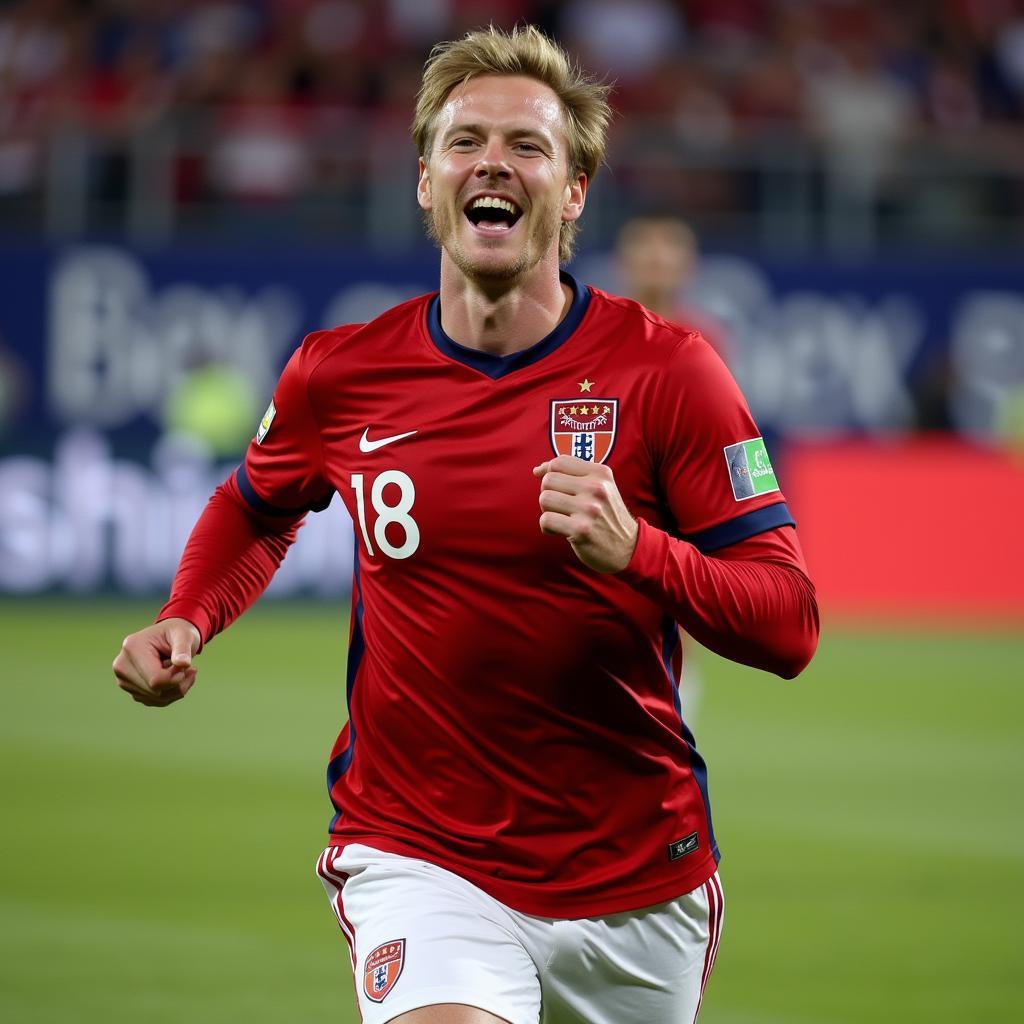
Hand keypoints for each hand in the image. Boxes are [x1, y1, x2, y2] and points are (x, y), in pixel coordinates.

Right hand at [112, 618, 200, 707]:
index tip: (187, 665)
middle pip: (155, 691)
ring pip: (156, 699)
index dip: (177, 677)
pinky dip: (171, 693)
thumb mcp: (184, 635)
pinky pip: (155, 701)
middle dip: (178, 683)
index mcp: (132, 648)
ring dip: (176, 688)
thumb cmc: (178, 633)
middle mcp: (122, 666)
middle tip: (188, 667)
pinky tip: (176, 679)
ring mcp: (123, 680)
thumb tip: (183, 664)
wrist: (170, 637)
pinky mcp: (131, 689)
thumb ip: (183, 649)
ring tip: (181, 670)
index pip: (155, 680)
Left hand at [533, 456, 638, 573]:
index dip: (547, 472)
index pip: (559, 462)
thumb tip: (538, 469)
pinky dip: (547, 527)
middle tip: (561, 507)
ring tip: (562, 518)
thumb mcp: (600, 487)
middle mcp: (596, 488)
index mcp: (600, 473)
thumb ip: (572, 474)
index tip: (549, 485)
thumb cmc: (606, 515)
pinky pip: (546, 520)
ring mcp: (589, 509)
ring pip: (544, 499)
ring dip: (547, 511)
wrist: (628, 547)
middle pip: (548, 480)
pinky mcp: (581, 530)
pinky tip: (560, 531)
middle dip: (548, 493)